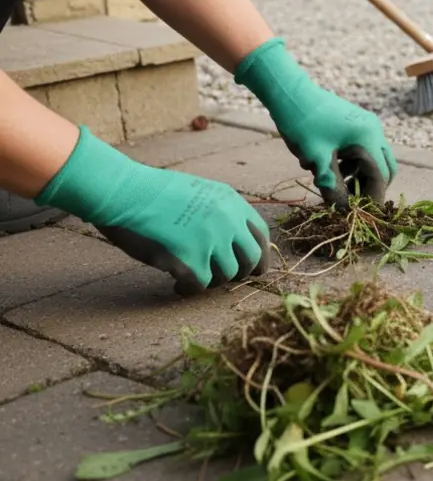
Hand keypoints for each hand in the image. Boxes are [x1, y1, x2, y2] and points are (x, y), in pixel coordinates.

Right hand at [36, 127, 270, 295]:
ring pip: (226, 275)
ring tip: (190, 275)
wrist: (123, 192)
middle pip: (250, 259)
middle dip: (241, 273)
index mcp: (231, 202)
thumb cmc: (152, 192)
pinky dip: (189, 289)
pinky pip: (200, 286)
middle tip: (222, 278)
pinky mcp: (190, 261)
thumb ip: (220, 212)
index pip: (260, 234)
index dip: (259, 254)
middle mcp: (227, 221)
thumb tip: (232, 241)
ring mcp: (210, 241)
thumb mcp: (199, 192)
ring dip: (210, 280)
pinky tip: (177, 285)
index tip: (254, 266)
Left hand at [233, 38, 396, 208]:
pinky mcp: (357, 124)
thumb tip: (342, 210)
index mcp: (368, 137)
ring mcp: (367, 125)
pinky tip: (331, 169)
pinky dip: (353, 165)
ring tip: (334, 185)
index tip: (362, 214)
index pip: (380, 175)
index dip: (373, 197)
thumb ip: (332, 186)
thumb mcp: (316, 159)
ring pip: (374, 160)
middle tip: (352, 203)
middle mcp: (374, 130)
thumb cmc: (301, 123)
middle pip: (385, 168)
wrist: (288, 91)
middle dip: (371, 187)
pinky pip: (363, 151)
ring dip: (360, 176)